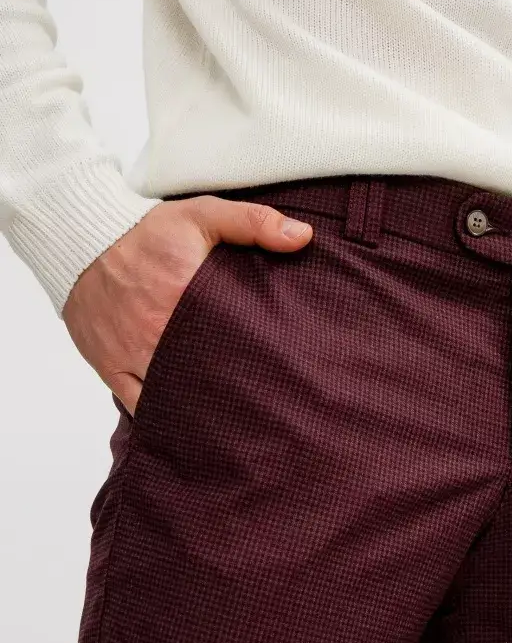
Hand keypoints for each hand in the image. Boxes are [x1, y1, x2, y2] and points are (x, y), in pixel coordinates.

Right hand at [61, 196, 314, 416]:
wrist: (79, 238)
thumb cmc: (144, 231)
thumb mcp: (201, 214)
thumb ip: (253, 223)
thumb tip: (301, 238)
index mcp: (186, 302)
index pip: (232, 346)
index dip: (257, 365)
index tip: (280, 376)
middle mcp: (159, 336)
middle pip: (205, 380)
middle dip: (234, 395)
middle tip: (263, 409)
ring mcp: (133, 357)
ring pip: (173, 398)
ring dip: (199, 410)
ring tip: (231, 423)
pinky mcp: (111, 367)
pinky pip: (137, 405)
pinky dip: (161, 417)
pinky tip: (187, 427)